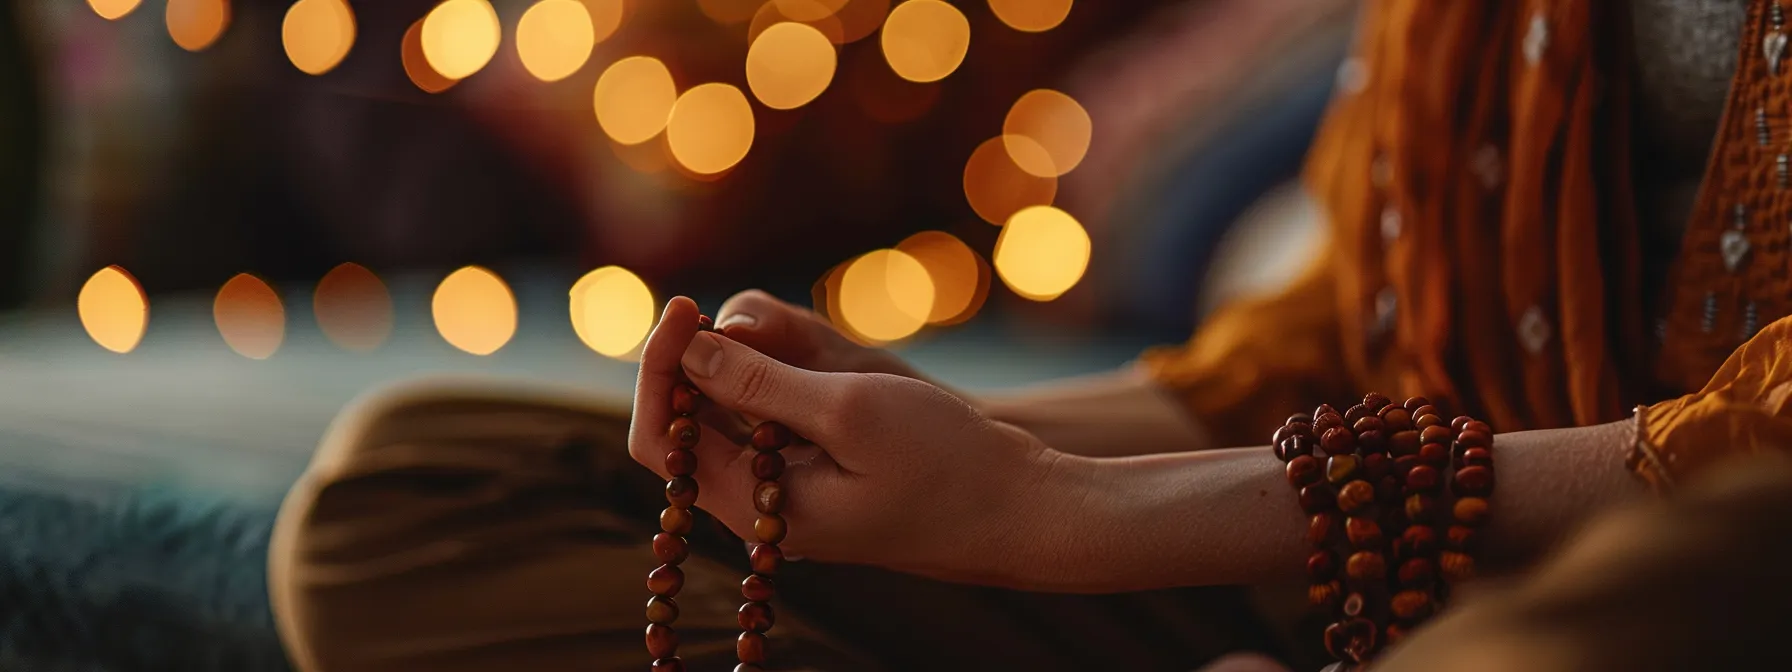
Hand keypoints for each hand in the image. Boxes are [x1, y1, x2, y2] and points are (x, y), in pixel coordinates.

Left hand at [629, 297, 1065, 582]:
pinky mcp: (818, 474)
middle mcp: (759, 507)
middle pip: (688, 422)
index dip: (659, 366)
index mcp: (753, 508)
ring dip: (748, 366)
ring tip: (803, 345)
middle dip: (704, 359)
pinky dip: (779, 380)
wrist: (1021, 508)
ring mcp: (788, 492)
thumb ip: (758, 381)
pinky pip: (771, 420)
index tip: (687, 307)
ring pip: (730, 415)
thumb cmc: (944, 464)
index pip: (660, 438)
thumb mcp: (847, 409)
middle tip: (749, 319)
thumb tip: (686, 346)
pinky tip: (821, 362)